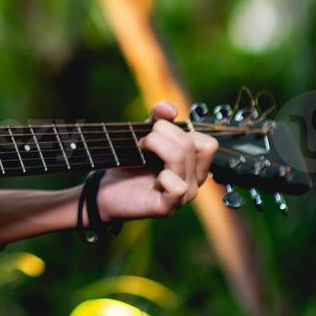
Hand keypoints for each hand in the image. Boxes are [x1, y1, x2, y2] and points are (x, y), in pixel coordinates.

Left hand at [92, 101, 219, 221]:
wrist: (108, 188)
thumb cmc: (132, 162)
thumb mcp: (146, 133)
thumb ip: (159, 117)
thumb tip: (169, 108)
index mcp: (195, 164)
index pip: (208, 143)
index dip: (181, 130)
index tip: (158, 130)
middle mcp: (194, 181)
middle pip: (190, 144)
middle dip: (161, 132)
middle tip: (143, 140)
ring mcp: (183, 196)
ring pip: (180, 158)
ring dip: (155, 145)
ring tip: (141, 150)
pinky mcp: (168, 207)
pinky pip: (177, 186)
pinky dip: (163, 177)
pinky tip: (153, 179)